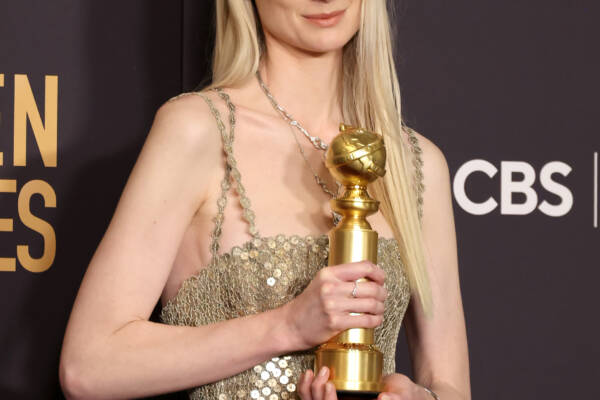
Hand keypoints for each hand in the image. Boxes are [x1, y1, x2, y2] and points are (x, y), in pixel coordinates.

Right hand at [280, 260, 386, 348]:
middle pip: (371, 287)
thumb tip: (369, 276)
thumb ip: (341, 277)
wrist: (290, 324)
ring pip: (371, 304)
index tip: (382, 279)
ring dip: (380, 308)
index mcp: (329, 273)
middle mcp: (331, 287)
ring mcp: (333, 305)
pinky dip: (375, 320)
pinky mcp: (335, 322)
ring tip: (379, 309)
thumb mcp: (321, 282)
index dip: (378, 272)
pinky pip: (365, 320)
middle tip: (383, 297)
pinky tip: (375, 320)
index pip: (363, 266)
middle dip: (382, 293)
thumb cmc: (309, 303)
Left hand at [298, 370, 432, 399]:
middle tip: (324, 375)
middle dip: (318, 394)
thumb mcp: (402, 395)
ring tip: (314, 372)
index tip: (330, 385)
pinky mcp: (334, 397)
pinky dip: (306, 386)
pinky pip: (313, 396)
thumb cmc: (404, 396)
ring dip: (308, 390)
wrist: (401, 391)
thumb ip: (395, 399)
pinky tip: (308, 373)